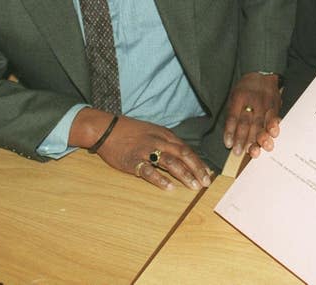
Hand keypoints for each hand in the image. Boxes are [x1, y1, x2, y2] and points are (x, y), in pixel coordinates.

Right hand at [70, 109, 211, 190]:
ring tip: (193, 186)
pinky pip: (148, 171)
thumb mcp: (153, 132)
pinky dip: (160, 179)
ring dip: (184, 175)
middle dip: (197, 169)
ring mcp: (145, 150)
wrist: (106, 129)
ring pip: (170, 162)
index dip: (199, 162)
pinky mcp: (132, 160)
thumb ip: (168, 144)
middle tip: (206, 183)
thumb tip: (184, 158)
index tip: (209, 174)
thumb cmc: (131, 132)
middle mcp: (158, 141)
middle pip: (183, 155)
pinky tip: (169, 187)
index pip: (187, 149)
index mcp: (164, 135)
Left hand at [223, 72, 280, 155]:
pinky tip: (272, 136)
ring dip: (257, 139)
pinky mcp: (275, 105)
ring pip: (261, 123)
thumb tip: (230, 135)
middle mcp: (252, 100)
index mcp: (239, 97)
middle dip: (242, 139)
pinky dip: (273, 128)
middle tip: (239, 152)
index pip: (233, 117)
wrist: (262, 73)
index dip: (230, 132)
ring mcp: (265, 102)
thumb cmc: (246, 89)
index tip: (228, 144)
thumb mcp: (234, 96)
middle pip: (246, 122)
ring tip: (254, 151)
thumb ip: (233, 113)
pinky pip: (274, 119)